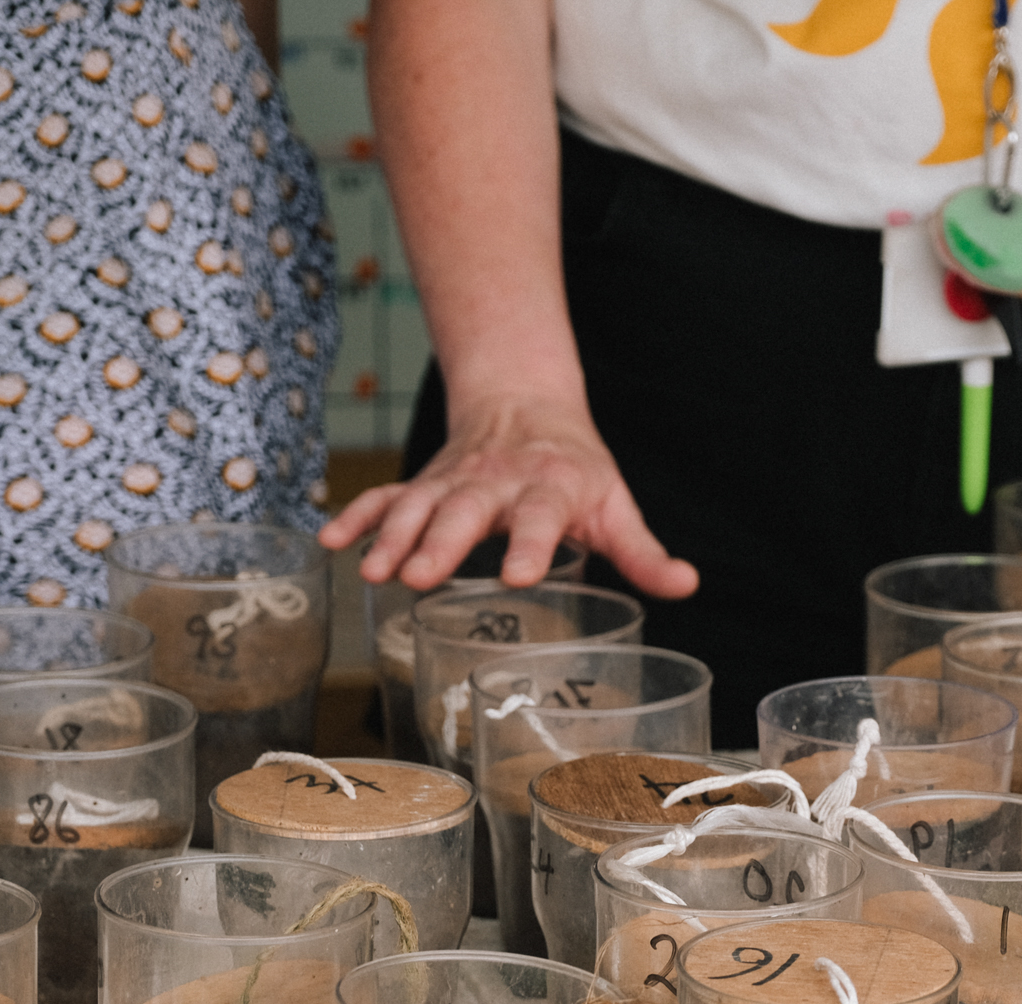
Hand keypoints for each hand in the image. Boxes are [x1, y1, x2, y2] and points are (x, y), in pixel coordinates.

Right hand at [318, 391, 699, 598]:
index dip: (532, 546)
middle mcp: (496, 481)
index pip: (542, 519)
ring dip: (392, 537)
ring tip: (373, 572)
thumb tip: (689, 585)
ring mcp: (454, 481)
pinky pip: (385, 498)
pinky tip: (332, 543)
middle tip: (420, 578)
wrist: (525, 401)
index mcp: (551, 488)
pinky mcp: (424, 483)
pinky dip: (358, 517)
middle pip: (466, 512)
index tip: (519, 577)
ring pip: (418, 505)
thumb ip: (644, 552)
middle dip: (441, 543)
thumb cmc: (577, 468)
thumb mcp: (616, 505)